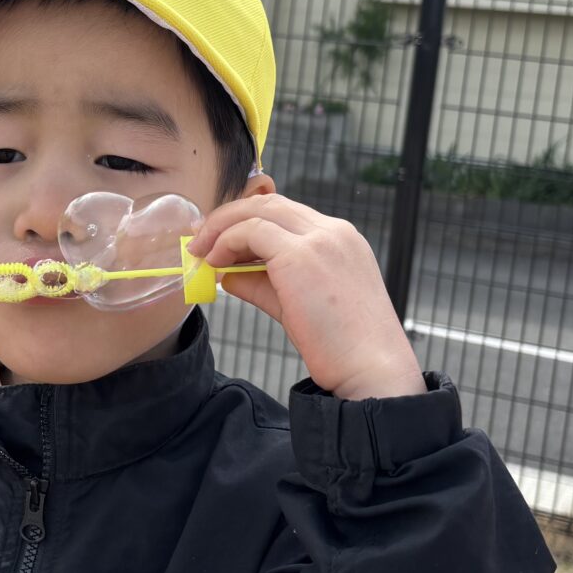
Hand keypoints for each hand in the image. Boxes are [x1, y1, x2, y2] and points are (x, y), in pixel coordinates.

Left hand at [189, 194, 423, 399]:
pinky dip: (226, 242)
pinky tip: (215, 264)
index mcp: (341, 240)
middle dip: (228, 217)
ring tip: (201, 252)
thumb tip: (228, 275)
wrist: (372, 369)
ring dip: (222, 227)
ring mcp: (319, 240)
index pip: (287, 214)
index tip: (220, 241)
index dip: (248, 222)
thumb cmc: (343, 347)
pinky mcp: (301, 255)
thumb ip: (263, 284)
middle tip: (200, 240)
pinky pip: (251, 232)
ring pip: (258, 210)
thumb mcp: (298, 306)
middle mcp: (333, 232)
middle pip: (270, 203)